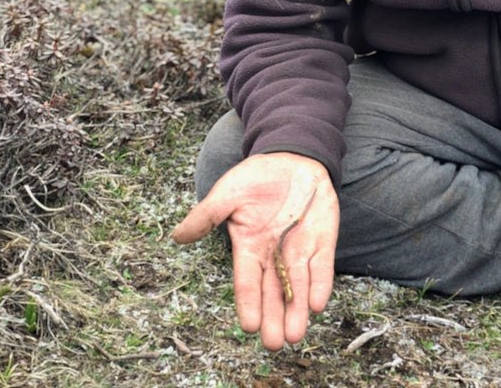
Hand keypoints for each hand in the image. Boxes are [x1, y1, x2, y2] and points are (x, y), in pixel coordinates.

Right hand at [172, 152, 338, 349]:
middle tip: (274, 343)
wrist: (291, 157)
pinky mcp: (322, 240)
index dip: (248, 302)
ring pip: (297, 286)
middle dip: (274, 316)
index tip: (249, 326)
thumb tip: (177, 236)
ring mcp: (299, 248)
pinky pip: (322, 265)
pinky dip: (320, 283)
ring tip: (294, 335)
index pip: (247, 280)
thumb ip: (207, 215)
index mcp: (249, 247)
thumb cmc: (256, 177)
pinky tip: (317, 303)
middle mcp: (274, 255)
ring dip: (297, 310)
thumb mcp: (227, 192)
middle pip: (273, 291)